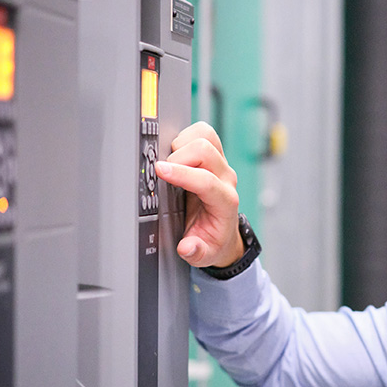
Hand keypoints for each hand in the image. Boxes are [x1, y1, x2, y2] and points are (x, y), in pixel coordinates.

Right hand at [155, 122, 244, 267]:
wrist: (223, 233)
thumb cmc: (211, 239)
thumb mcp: (203, 254)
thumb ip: (196, 251)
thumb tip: (187, 247)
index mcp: (224, 201)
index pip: (206, 180)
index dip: (182, 173)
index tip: (160, 170)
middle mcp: (225, 178)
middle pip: (205, 150)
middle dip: (179, 156)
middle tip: (163, 171)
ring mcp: (222, 164)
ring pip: (206, 135)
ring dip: (184, 142)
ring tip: (172, 161)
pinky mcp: (215, 155)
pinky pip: (203, 133)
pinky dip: (186, 136)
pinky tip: (178, 154)